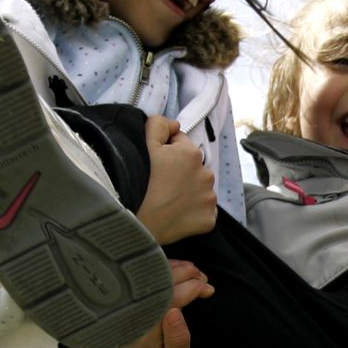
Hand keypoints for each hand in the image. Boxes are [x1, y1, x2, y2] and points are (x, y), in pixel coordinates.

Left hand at [114, 260, 211, 347]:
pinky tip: (179, 272)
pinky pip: (144, 277)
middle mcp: (131, 313)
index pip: (167, 297)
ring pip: (151, 275)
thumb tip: (176, 312)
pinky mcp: (127, 299)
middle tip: (204, 278)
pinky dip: (164, 269)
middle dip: (185, 273)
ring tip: (196, 274)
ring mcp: (126, 304)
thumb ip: (178, 341)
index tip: (207, 289)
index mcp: (144, 331)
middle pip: (158, 281)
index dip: (191, 287)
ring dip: (176, 268)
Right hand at [136, 116, 217, 242]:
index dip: (165, 152)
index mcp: (192, 153)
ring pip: (199, 189)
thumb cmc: (139, 182)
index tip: (155, 165)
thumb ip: (158, 125)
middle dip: (179, 171)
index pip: (180, 144)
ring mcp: (209, 198)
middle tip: (159, 183)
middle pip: (191, 167)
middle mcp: (207, 174)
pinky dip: (192, 212)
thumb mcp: (144, 145)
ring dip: (187, 191)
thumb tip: (174, 124)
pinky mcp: (209, 219)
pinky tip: (176, 213)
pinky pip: (203, 211)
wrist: (138, 223)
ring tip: (166, 199)